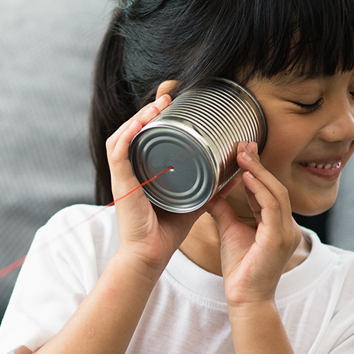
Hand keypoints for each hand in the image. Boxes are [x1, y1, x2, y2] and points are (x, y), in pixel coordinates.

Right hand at [105, 95, 208, 281]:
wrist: (151, 256)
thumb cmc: (166, 232)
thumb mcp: (194, 202)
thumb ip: (211, 188)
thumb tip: (235, 173)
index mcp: (141, 172)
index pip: (140, 136)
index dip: (151, 116)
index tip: (170, 102)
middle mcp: (129, 171)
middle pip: (130, 131)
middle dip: (147, 111)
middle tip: (167, 97)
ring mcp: (123, 177)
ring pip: (122, 136)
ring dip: (138, 117)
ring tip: (158, 105)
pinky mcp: (121, 185)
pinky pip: (119, 153)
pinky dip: (128, 135)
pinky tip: (141, 122)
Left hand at [205, 142, 300, 308]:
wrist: (245, 299)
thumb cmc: (240, 268)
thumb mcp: (230, 230)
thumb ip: (223, 209)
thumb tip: (210, 190)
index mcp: (276, 222)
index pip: (268, 189)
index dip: (256, 169)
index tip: (243, 149)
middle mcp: (285, 225)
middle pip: (275, 186)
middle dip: (259, 164)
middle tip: (243, 144)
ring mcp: (285, 232)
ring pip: (276, 193)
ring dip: (259, 172)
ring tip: (243, 154)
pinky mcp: (278, 240)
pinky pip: (272, 208)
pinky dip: (261, 191)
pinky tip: (248, 178)